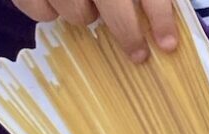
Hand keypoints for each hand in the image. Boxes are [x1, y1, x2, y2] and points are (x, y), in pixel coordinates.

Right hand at [13, 0, 176, 62]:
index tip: (168, 45)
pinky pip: (40, 12)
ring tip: (87, 4)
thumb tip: (159, 22)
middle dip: (128, 33)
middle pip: (113, 5)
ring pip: (78, 14)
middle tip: (138, 53)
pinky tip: (56, 2)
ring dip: (84, 14)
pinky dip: (48, 11)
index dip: (160, 17)